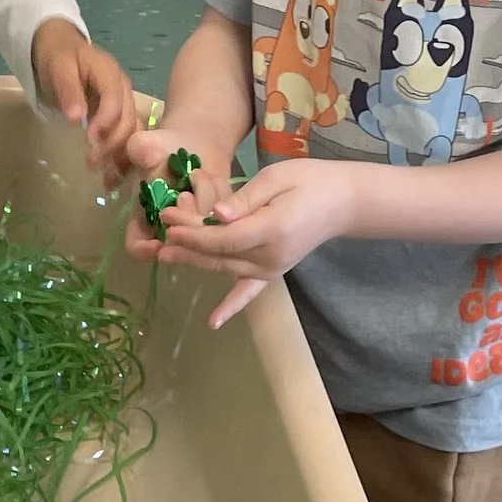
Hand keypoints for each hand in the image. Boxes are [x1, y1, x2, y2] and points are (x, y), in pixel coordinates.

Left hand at [31, 19, 140, 179]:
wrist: (61, 50)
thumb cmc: (58, 59)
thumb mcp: (59, 69)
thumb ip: (69, 92)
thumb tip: (76, 118)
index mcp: (110, 74)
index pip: (115, 101)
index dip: (105, 122)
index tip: (89, 141)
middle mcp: (123, 89)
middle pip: (127, 120)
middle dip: (112, 144)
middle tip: (92, 164)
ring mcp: (124, 103)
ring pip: (132, 132)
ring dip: (122, 156)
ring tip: (107, 179)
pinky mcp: (120, 117)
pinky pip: (127, 138)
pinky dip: (122, 157)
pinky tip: (113, 177)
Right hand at [118, 120, 228, 260]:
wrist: (193, 143)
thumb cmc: (161, 147)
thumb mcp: (144, 144)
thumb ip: (140, 150)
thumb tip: (150, 156)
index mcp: (142, 219)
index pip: (137, 245)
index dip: (145, 249)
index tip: (158, 243)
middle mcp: (169, 229)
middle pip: (177, 244)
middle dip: (184, 221)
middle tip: (185, 196)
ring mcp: (196, 227)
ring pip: (204, 229)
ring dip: (203, 200)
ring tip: (197, 174)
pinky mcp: (220, 219)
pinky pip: (226, 216)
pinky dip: (220, 195)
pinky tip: (213, 177)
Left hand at [161, 157, 367, 329]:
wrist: (342, 202)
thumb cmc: (309, 182)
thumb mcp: (276, 178)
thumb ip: (245, 199)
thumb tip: (216, 215)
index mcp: (271, 230)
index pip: (222, 237)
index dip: (192, 232)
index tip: (168, 220)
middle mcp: (270, 257)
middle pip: (219, 254)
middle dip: (186, 244)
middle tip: (160, 232)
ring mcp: (271, 268)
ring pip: (225, 268)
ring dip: (195, 261)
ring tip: (165, 254)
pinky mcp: (272, 272)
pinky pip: (249, 293)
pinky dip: (232, 307)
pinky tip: (213, 323)